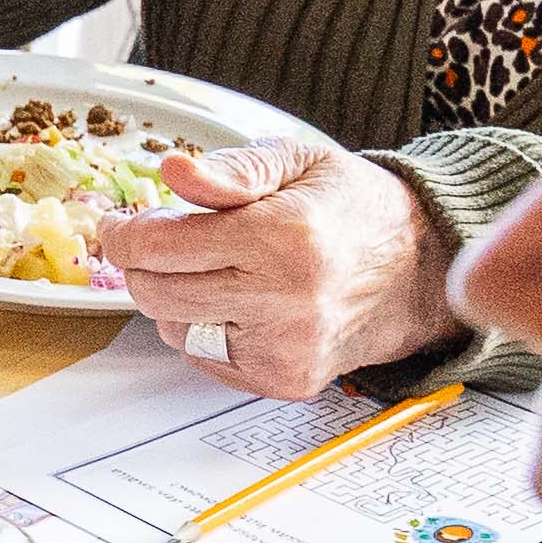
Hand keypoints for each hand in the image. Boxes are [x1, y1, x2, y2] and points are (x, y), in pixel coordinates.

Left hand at [99, 143, 450, 398]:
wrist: (418, 270)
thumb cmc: (353, 209)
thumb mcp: (298, 163)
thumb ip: (231, 169)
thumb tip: (172, 171)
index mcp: (283, 236)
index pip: (157, 248)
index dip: (125, 234)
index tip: (123, 225)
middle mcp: (285, 299)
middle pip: (154, 292)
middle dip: (145, 265)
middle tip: (165, 243)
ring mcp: (284, 347)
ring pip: (173, 329)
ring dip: (176, 299)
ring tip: (221, 271)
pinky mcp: (284, 379)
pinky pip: (204, 358)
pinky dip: (206, 330)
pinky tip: (243, 304)